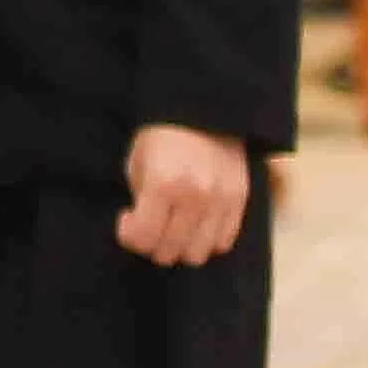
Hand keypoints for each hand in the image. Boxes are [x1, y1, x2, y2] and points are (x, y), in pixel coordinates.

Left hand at [117, 123, 251, 264]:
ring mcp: (220, 202)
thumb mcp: (137, 162)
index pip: (142, 237)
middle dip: (152, 245)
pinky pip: (223, 242)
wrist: (203, 113)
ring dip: (180, 248)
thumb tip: (141, 228)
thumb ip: (139, 199)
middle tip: (148, 227)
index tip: (127, 221)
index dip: (129, 236)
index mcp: (163, 185)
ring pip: (197, 254)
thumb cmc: (161, 137)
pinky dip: (205, 241)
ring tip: (172, 228)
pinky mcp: (239, 202)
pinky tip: (194, 225)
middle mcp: (194, 198)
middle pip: (170, 251)